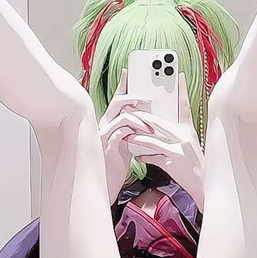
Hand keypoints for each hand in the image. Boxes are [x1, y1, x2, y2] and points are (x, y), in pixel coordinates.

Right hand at [98, 71, 153, 202]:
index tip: (129, 71)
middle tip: (149, 98)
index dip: (122, 85)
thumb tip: (147, 120)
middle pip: (118, 102)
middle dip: (134, 96)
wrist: (107, 186)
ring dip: (139, 116)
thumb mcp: (126, 144)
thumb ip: (132, 131)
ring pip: (122, 116)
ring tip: (152, 121)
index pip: (116, 100)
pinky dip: (135, 130)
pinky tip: (145, 134)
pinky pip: (122, 132)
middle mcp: (104, 125)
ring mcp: (104, 135)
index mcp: (109, 123)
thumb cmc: (116, 165)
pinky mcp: (108, 146)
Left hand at [124, 73, 204, 209]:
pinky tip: (136, 155)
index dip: (181, 89)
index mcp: (188, 129)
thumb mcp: (188, 145)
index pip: (184, 105)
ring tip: (127, 134)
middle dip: (142, 116)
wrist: (204, 185)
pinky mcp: (173, 163)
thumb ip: (175, 134)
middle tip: (129, 110)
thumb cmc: (193, 165)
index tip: (178, 73)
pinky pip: (152, 156)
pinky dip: (142, 155)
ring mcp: (179, 149)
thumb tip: (154, 127)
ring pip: (152, 139)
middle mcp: (184, 137)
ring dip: (137, 137)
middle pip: (159, 122)